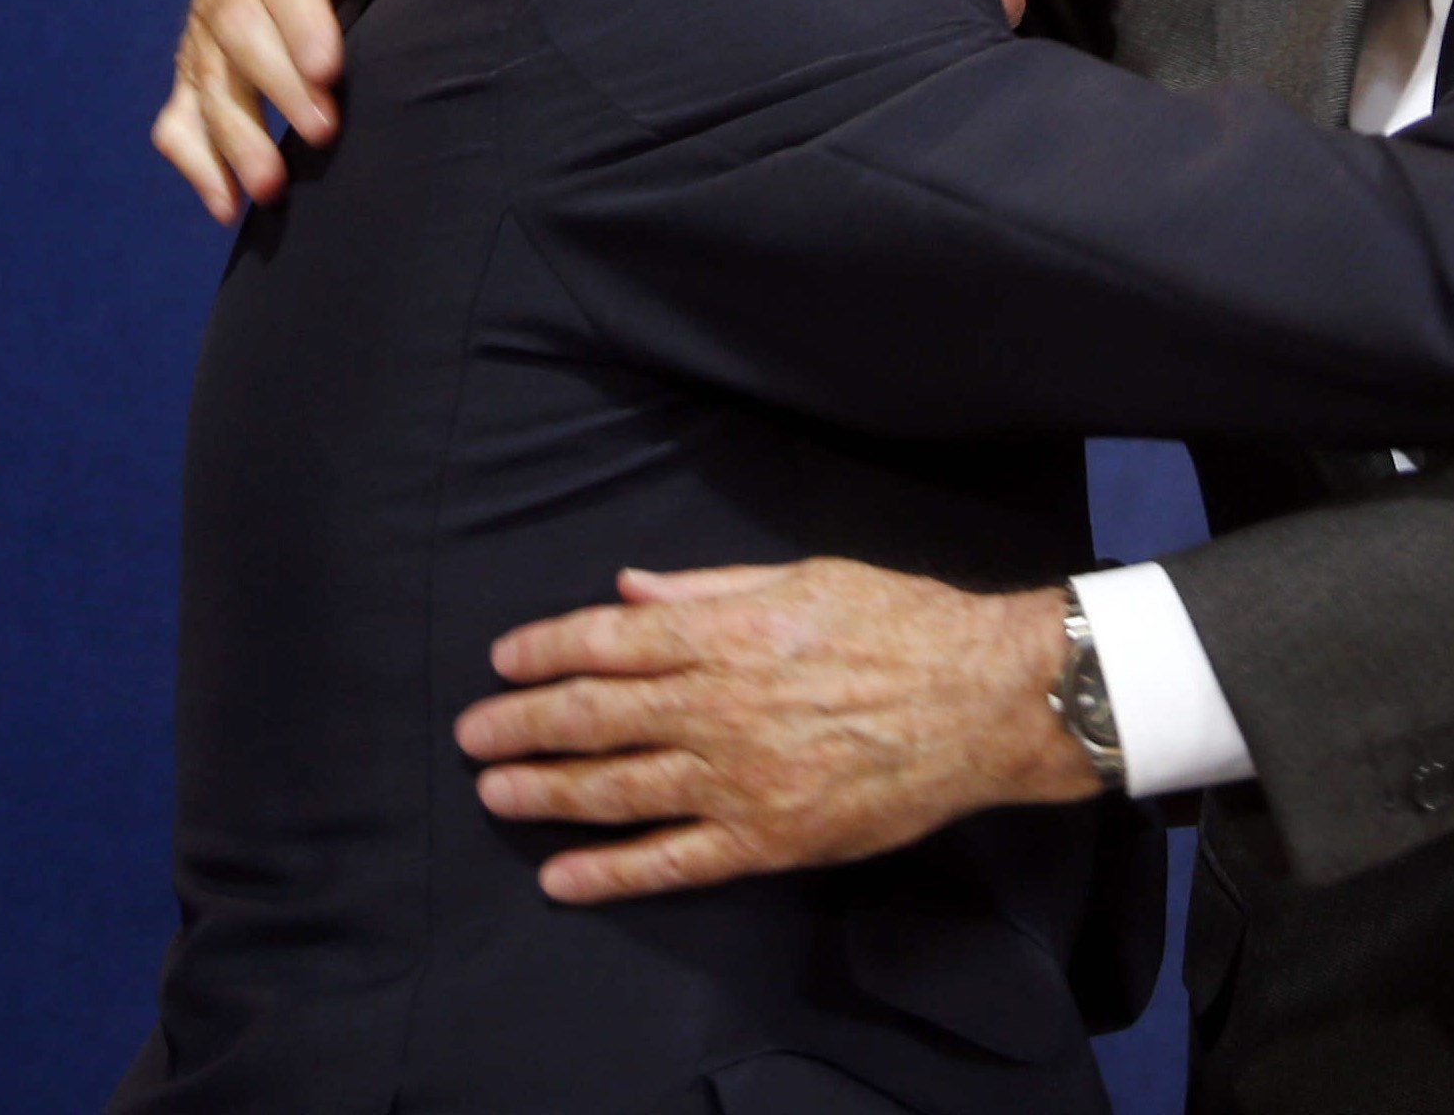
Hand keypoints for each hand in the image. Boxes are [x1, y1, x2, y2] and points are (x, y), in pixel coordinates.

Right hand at [152, 0, 463, 221]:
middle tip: (323, 132)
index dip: (301, 26)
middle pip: (239, 38)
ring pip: (207, 89)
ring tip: (272, 188)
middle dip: (278, 89)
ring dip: (235, 142)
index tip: (330, 69)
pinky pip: (179, 125)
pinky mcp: (192, 80)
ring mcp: (202, 40)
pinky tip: (227, 208)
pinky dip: (197, 167)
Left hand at [453, 560, 1097, 903]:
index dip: (545, 649)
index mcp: (730, 633)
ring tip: (495, 794)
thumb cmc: (900, 623)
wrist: (980, 701)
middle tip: (473, 733)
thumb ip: (710, 588)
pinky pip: (672, 863)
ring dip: (547, 793)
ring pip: (619, 790)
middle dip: (524, 724)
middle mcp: (722, 706)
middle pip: (596, 716)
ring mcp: (741, 780)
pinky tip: (562, 876)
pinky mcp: (767, 839)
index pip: (609, 641)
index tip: (502, 658)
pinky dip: (610, 872)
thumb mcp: (805, 576)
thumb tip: (630, 592)